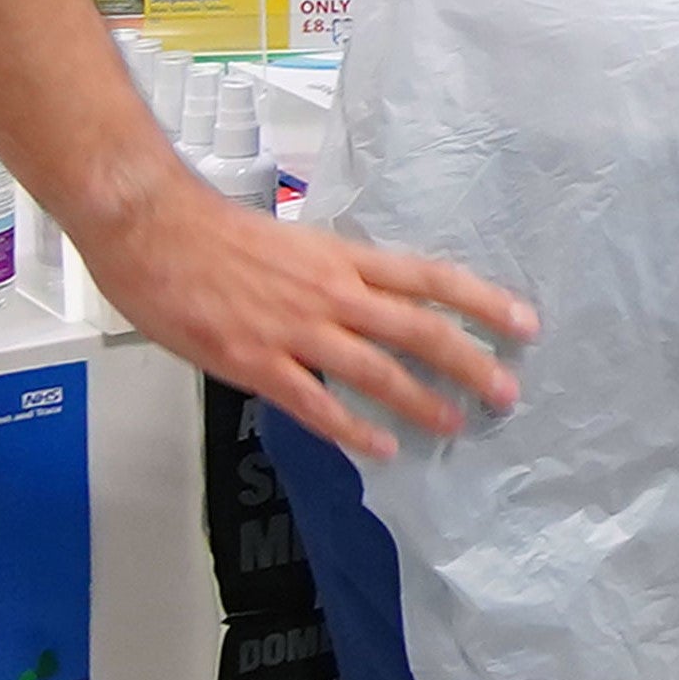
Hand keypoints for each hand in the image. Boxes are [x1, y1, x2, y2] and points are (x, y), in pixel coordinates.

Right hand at [76, 178, 536, 460]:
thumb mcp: (298, 246)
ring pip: (376, 370)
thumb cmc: (219, 236)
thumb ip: (337, 275)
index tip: (523, 322)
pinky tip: (381, 447)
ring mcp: (296, 330)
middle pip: (418, 328)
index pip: (430, 279)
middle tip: (506, 390)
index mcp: (344, 258)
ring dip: (421, 401)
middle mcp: (332, 293)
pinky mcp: (257, 363)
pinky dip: (352, 429)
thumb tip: (370, 303)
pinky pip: (315, 403)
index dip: (481, 301)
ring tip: (456, 424)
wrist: (155, 232)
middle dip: (469, 361)